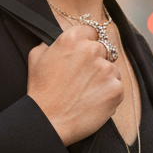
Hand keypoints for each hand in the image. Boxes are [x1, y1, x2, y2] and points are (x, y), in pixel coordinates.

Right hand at [27, 24, 123, 145]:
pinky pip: (117, 87)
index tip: (83, 56)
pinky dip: (108, 95)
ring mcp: (106, 69)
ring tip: (86, 93)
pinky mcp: (116, 89)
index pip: (92, 31)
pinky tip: (93, 102)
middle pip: (104, 49)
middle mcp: (92, 50)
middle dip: (96, 61)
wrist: (48, 122)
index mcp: (72, 38)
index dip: (87, 42)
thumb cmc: (40, 92)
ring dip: (104, 78)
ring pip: (112, 69)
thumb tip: (56, 41)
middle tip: (83, 78)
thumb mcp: (36, 58)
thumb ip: (50, 43)